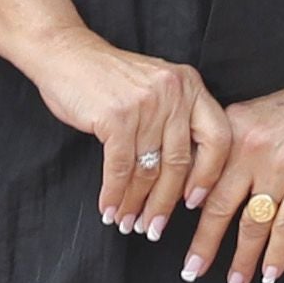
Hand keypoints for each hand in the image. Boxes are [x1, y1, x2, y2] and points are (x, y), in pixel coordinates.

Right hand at [32, 31, 223, 234]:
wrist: (66, 54)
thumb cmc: (109, 78)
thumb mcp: (156, 88)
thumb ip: (175, 120)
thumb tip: (185, 179)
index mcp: (190, 86)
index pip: (218, 139)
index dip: (208, 176)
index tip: (193, 202)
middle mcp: (174, 93)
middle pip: (181, 162)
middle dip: (166, 203)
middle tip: (155, 228)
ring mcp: (146, 105)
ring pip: (149, 170)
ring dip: (137, 204)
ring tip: (129, 224)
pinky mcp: (116, 117)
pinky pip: (120, 168)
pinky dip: (114, 194)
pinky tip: (109, 209)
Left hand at [182, 62, 283, 282]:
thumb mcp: (256, 112)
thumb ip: (232, 143)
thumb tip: (207, 176)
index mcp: (232, 131)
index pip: (199, 177)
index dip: (182, 208)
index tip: (168, 230)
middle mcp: (250, 151)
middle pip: (218, 207)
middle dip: (203, 245)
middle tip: (190, 270)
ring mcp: (279, 170)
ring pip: (252, 225)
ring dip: (241, 260)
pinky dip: (277, 255)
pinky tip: (269, 274)